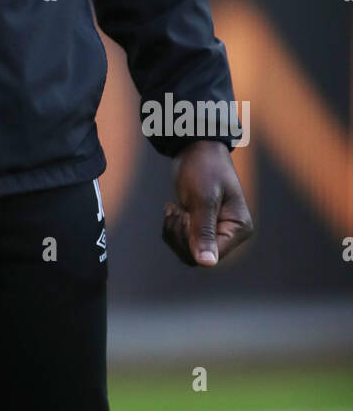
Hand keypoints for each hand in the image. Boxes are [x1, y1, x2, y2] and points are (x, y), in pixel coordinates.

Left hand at [162, 140, 252, 267]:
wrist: (195, 147)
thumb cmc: (204, 168)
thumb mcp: (203, 198)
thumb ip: (204, 231)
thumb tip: (207, 263)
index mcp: (238, 228)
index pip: (212, 255)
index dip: (191, 241)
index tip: (185, 215)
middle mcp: (230, 234)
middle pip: (196, 256)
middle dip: (180, 235)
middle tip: (178, 210)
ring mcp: (215, 231)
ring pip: (186, 251)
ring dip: (174, 231)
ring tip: (175, 208)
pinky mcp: (200, 227)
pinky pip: (181, 241)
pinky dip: (172, 227)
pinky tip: (174, 208)